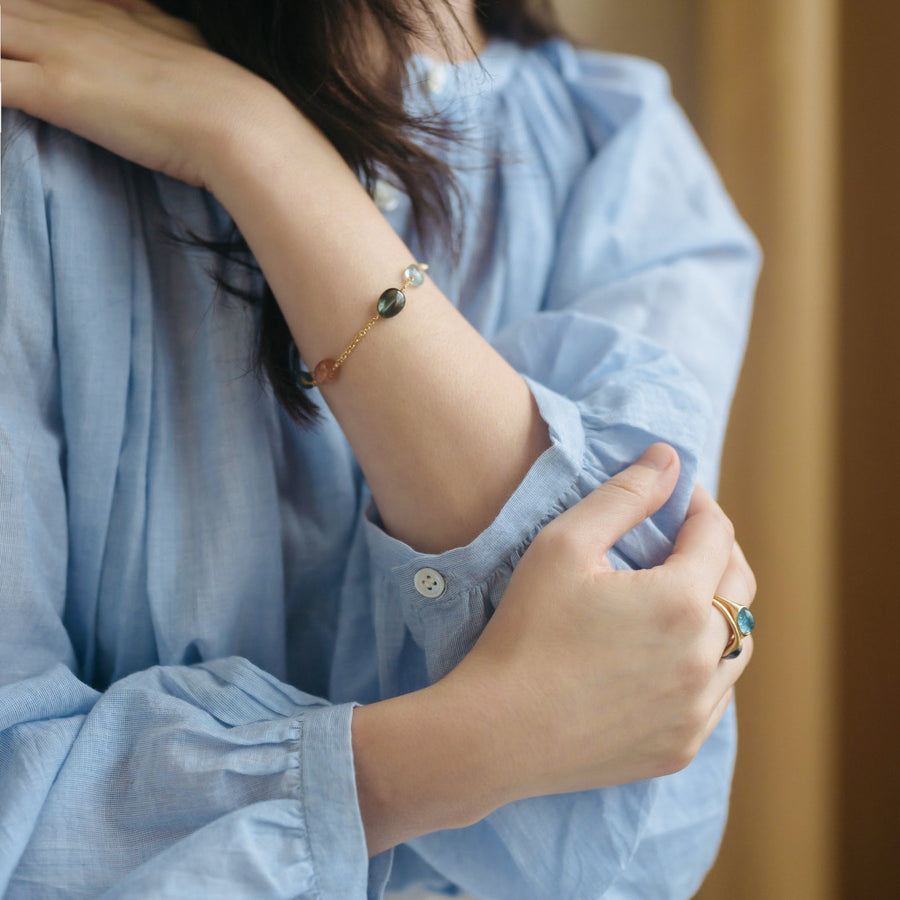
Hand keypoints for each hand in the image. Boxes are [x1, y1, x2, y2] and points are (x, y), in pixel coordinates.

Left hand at [1, 0, 278, 187]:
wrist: (235, 120)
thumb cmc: (219, 94)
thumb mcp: (180, 38)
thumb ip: (149, 22)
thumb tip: (144, 13)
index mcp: (98, 10)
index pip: (35, 4)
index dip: (17, 24)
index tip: (18, 45)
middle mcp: (72, 20)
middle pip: (4, 12)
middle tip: (8, 65)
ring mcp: (59, 51)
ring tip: (8, 84)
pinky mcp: (55, 90)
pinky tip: (2, 116)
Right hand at [445, 442, 754, 802]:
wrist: (495, 732)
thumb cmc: (524, 632)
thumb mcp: (563, 545)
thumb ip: (624, 495)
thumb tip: (670, 458)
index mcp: (681, 602)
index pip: (717, 535)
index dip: (699, 505)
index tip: (677, 496)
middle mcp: (704, 659)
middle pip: (739, 587)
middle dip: (715, 552)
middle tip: (679, 538)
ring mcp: (697, 710)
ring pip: (738, 643)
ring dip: (718, 608)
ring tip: (677, 592)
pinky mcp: (682, 745)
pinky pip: (717, 692)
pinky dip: (705, 661)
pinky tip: (667, 651)